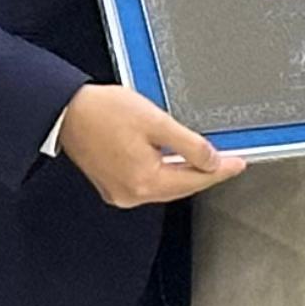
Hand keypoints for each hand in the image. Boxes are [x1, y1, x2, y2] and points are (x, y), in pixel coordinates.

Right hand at [56, 84, 244, 207]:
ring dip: (184, 173)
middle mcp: (132, 193)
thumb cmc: (103, 111)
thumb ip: (188, 144)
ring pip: (165, 187)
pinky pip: (148, 183)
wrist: (66, 112)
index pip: (195, 179)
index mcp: (145, 181)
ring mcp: (120, 192)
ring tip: (205, 160)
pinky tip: (173, 161)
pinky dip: (164, 173)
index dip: (220, 170)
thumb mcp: (156, 122)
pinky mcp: (111, 185)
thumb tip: (211, 160)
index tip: (238, 163)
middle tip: (227, 162)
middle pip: (181, 187)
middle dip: (205, 174)